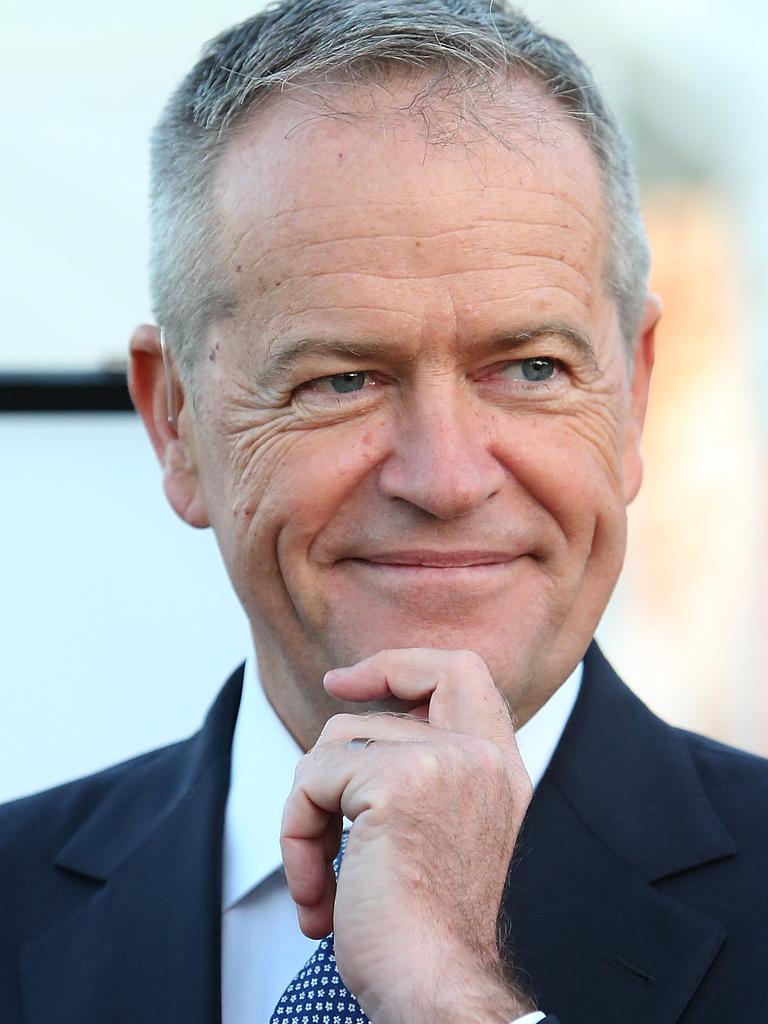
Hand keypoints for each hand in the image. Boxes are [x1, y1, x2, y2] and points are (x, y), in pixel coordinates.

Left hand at [280, 648, 534, 1023]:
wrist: (448, 996)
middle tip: (308, 789)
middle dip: (331, 744)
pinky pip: (312, 781)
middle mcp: (481, 757)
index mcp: (499, 771)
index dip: (400, 665)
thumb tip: (353, 748)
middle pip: (384, 700)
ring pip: (335, 745)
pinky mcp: (398, 783)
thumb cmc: (436, 942)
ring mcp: (445, 762)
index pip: (461, 673)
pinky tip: (318, 899)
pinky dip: (296, 838)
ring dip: (309, 815)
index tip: (348, 683)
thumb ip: (426, 784)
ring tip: (321, 885)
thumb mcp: (444, 843)